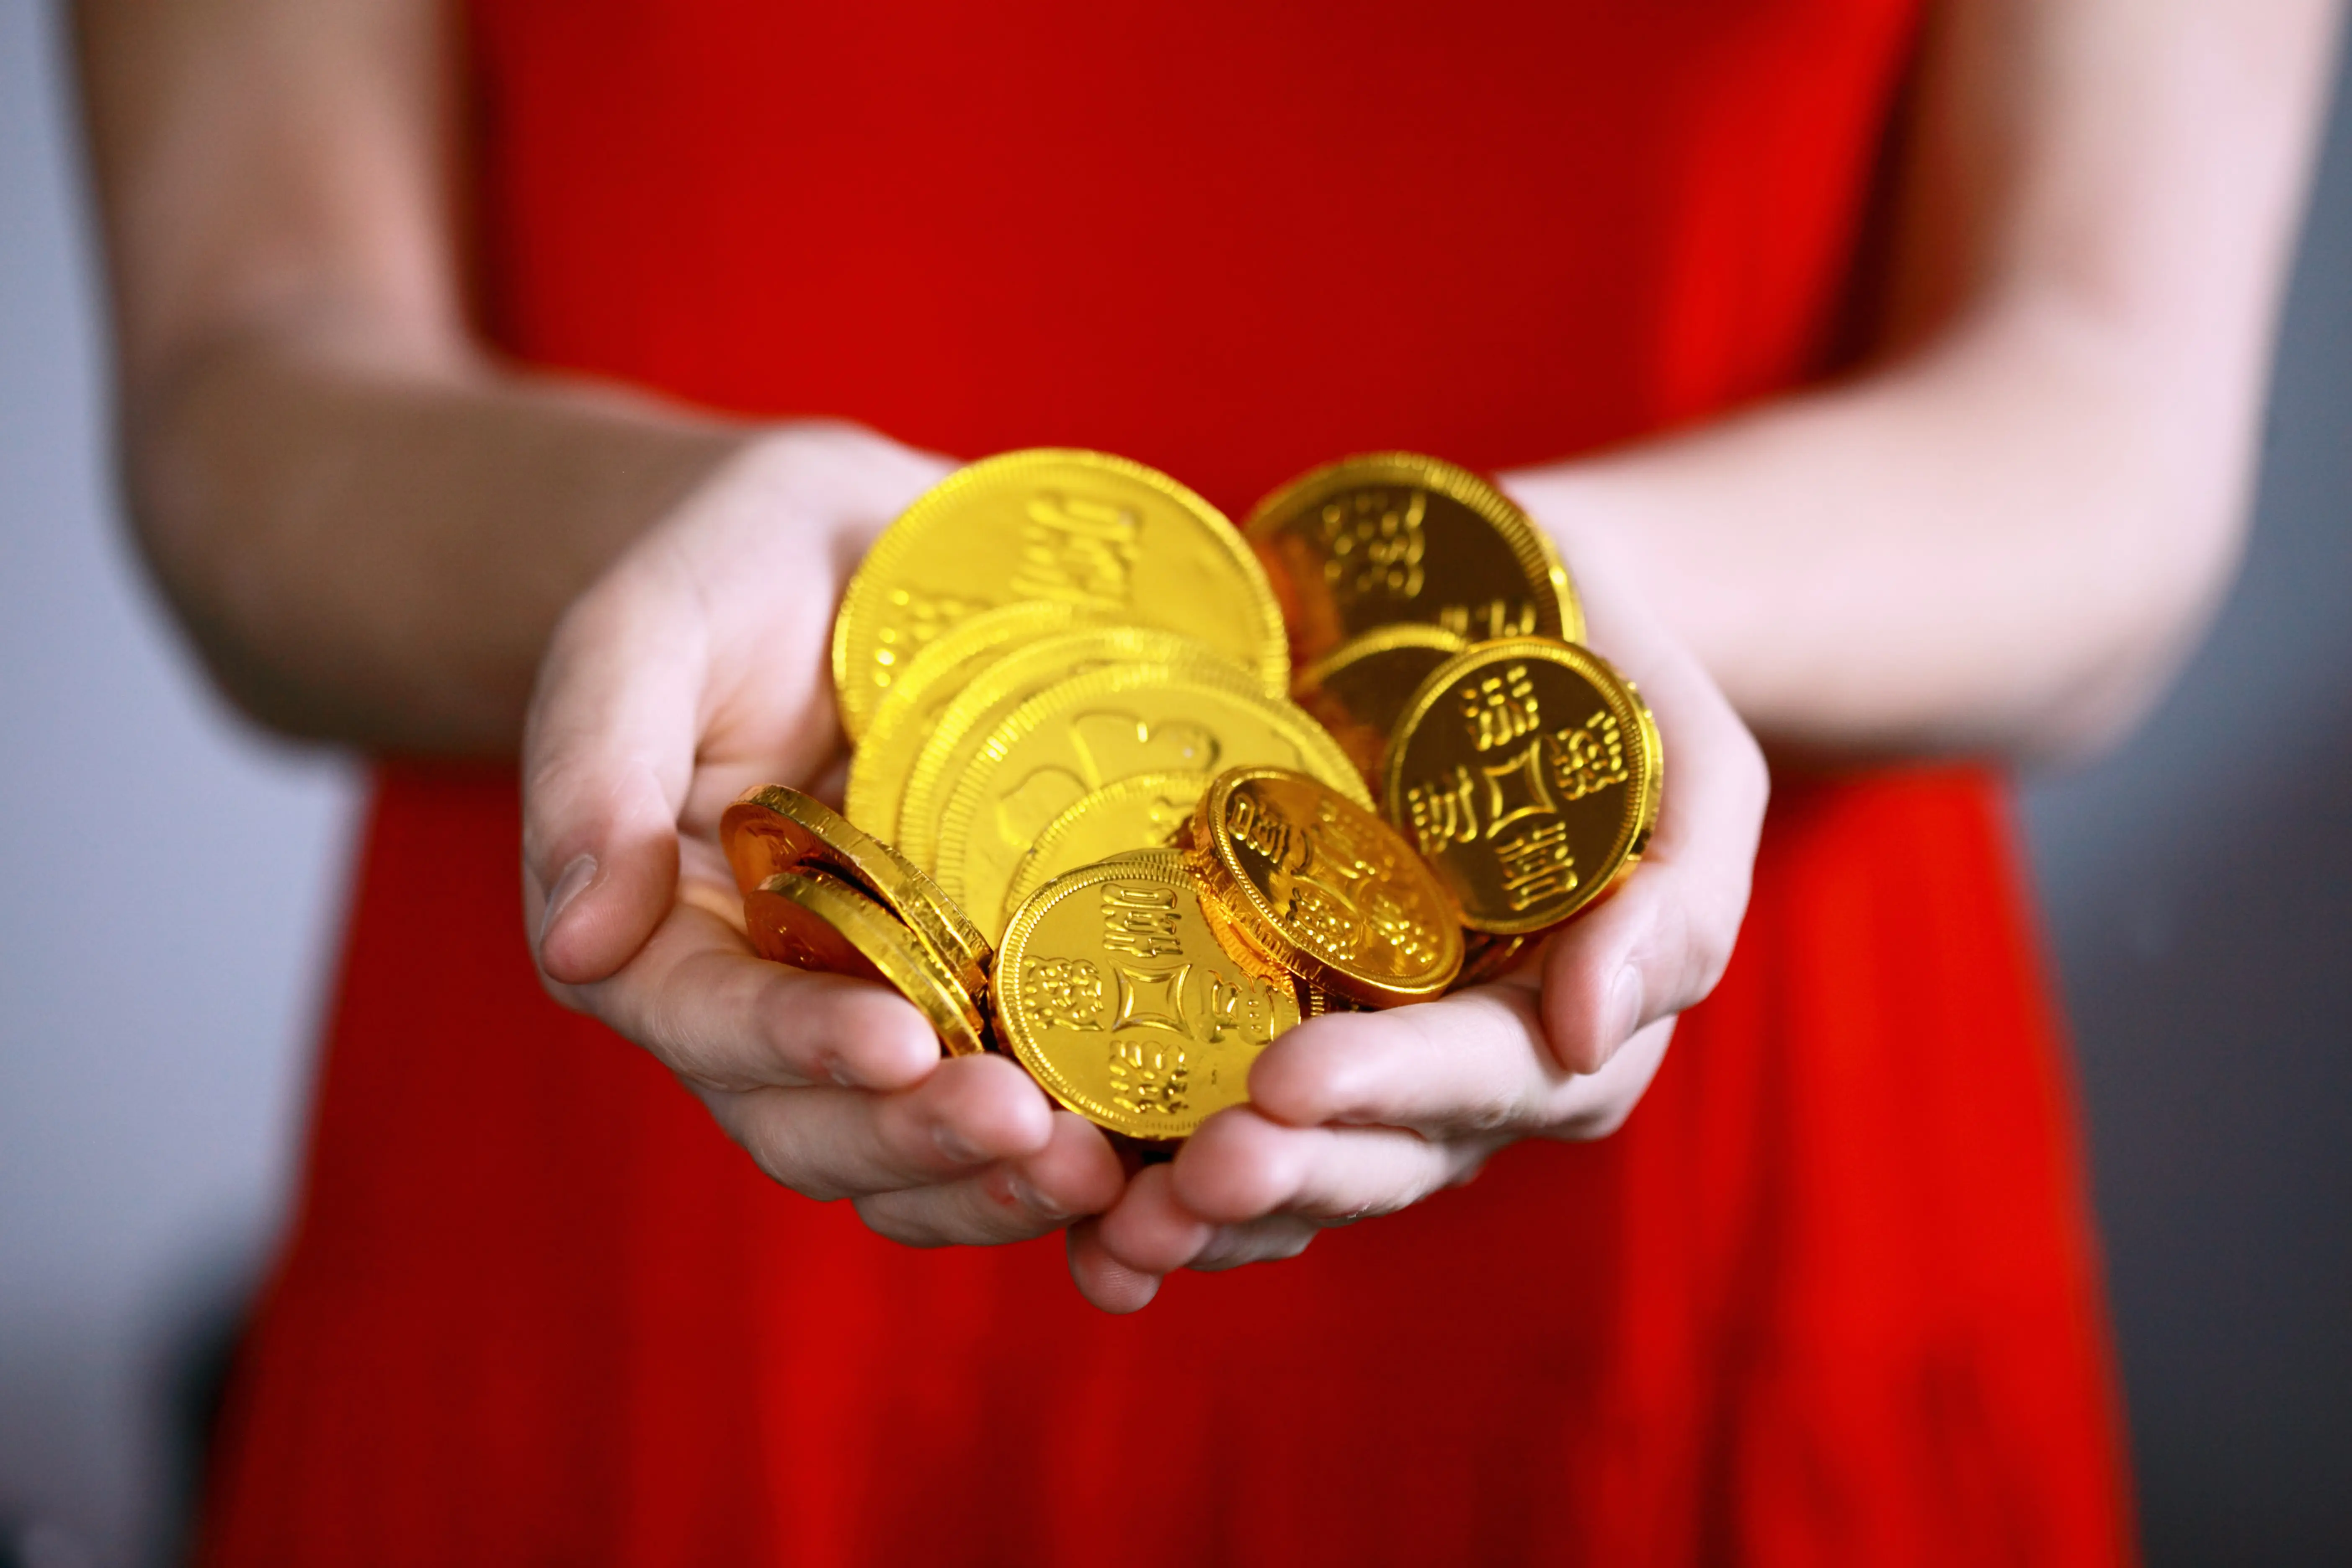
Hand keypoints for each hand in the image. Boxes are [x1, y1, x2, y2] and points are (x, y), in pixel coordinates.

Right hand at [523, 423, 1125, 1245]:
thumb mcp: (644, 630)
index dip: (797, 1049)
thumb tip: (582, 941)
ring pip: (908, 1153)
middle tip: (1033, 1134)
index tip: (898, 1046)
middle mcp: (765, 1000)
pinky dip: (1065, 1150)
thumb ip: (595, 766)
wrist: (857, 551)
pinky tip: (1143, 1155)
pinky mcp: (980, 999)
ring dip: (996, 1183)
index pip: (710, 1024)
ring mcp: (877, 1012)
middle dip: (918, 1143)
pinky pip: (1008, 1107)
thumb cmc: (731, 573)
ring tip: (1099, 1173)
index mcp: (663, 930)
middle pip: (814, 1125)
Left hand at [1068, 485, 1768, 1310]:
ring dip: (1213, 1217)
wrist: (1514, 621)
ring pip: (1301, 1172)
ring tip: (1118, 1233)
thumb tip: (1590, 1029)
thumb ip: (1678, 900)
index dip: (1386, 1087)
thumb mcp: (1690, 760)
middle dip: (1288, 1176)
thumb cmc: (1612, 679)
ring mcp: (1370, 1065)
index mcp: (1567, 1020)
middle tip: (1187, 1178)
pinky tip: (1084, 1232)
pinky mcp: (1282, 1029)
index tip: (1284, 1083)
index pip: (1483, 1076)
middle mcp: (1466, 1074)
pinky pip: (1229, 1130)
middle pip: (1381, 1155)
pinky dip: (1160, 1188)